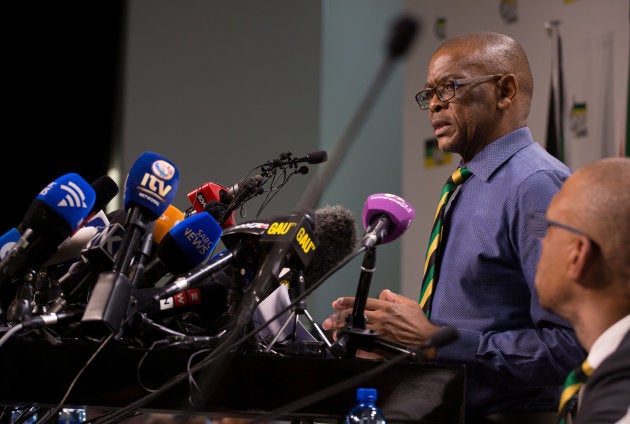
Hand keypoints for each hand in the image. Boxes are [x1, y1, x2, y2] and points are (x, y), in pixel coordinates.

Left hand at [322, 289, 442, 348]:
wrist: (427, 340)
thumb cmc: (419, 324)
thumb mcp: (408, 303)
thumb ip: (393, 297)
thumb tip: (383, 293)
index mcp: (385, 308)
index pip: (362, 302)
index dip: (346, 301)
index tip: (337, 302)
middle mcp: (380, 319)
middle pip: (354, 316)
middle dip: (338, 317)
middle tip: (329, 319)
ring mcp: (379, 333)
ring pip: (356, 330)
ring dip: (343, 331)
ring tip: (335, 332)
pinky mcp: (382, 345)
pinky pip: (365, 346)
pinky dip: (355, 346)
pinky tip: (348, 345)